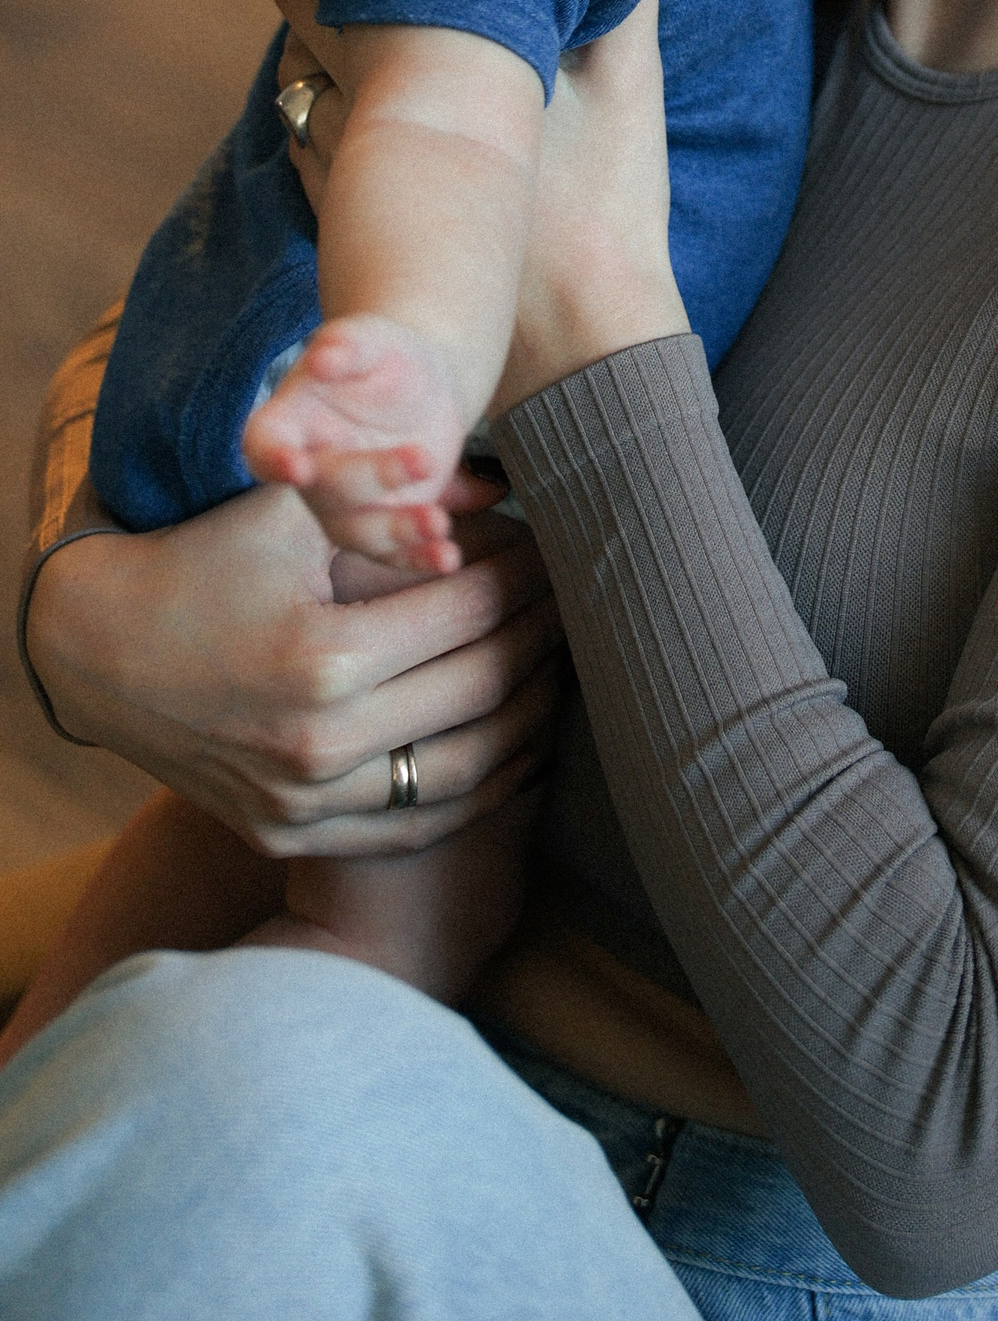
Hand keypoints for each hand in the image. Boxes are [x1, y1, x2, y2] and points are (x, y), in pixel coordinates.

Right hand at [24, 483, 562, 858]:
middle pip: (481, 690)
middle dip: (543, 639)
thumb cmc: (204, 560)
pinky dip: (482, 789)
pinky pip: (417, 825)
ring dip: (531, 718)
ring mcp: (303, 803)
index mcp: (324, 659)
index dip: (527, 578)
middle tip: (577, 604)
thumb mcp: (290, 510)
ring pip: (465, 770)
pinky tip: (522, 748)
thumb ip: (388, 491)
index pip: (469, 614)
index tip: (557, 550)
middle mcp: (318, 745)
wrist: (97, 650)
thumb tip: (498, 484)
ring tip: (563, 670)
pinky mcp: (290, 836)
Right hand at [244, 315, 471, 575]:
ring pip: (359, 532)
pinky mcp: (383, 524)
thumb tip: (324, 356)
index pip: (264, 447)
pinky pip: (394, 553)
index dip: (275, 460)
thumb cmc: (382, 357)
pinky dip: (420, 558)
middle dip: (373, 478)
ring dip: (398, 532)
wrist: (425, 382)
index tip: (298, 467)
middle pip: (326, 489)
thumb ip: (346, 343)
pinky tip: (447, 558)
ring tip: (438, 522)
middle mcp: (309, 472)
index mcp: (288, 423)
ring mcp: (345, 505)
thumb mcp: (370, 338)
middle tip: (423, 458)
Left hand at [275, 0, 686, 411]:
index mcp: (430, 74)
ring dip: (319, 68)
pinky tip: (364, 117)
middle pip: (308, 45)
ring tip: (353, 41)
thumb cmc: (607, 207)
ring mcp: (352, 188)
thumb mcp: (628, 89)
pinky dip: (326, 127)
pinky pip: (311, 160)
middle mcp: (371, 126)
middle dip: (324, 7)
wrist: (580, 342)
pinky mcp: (353, 234)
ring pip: (303, 101)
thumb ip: (623, 1)